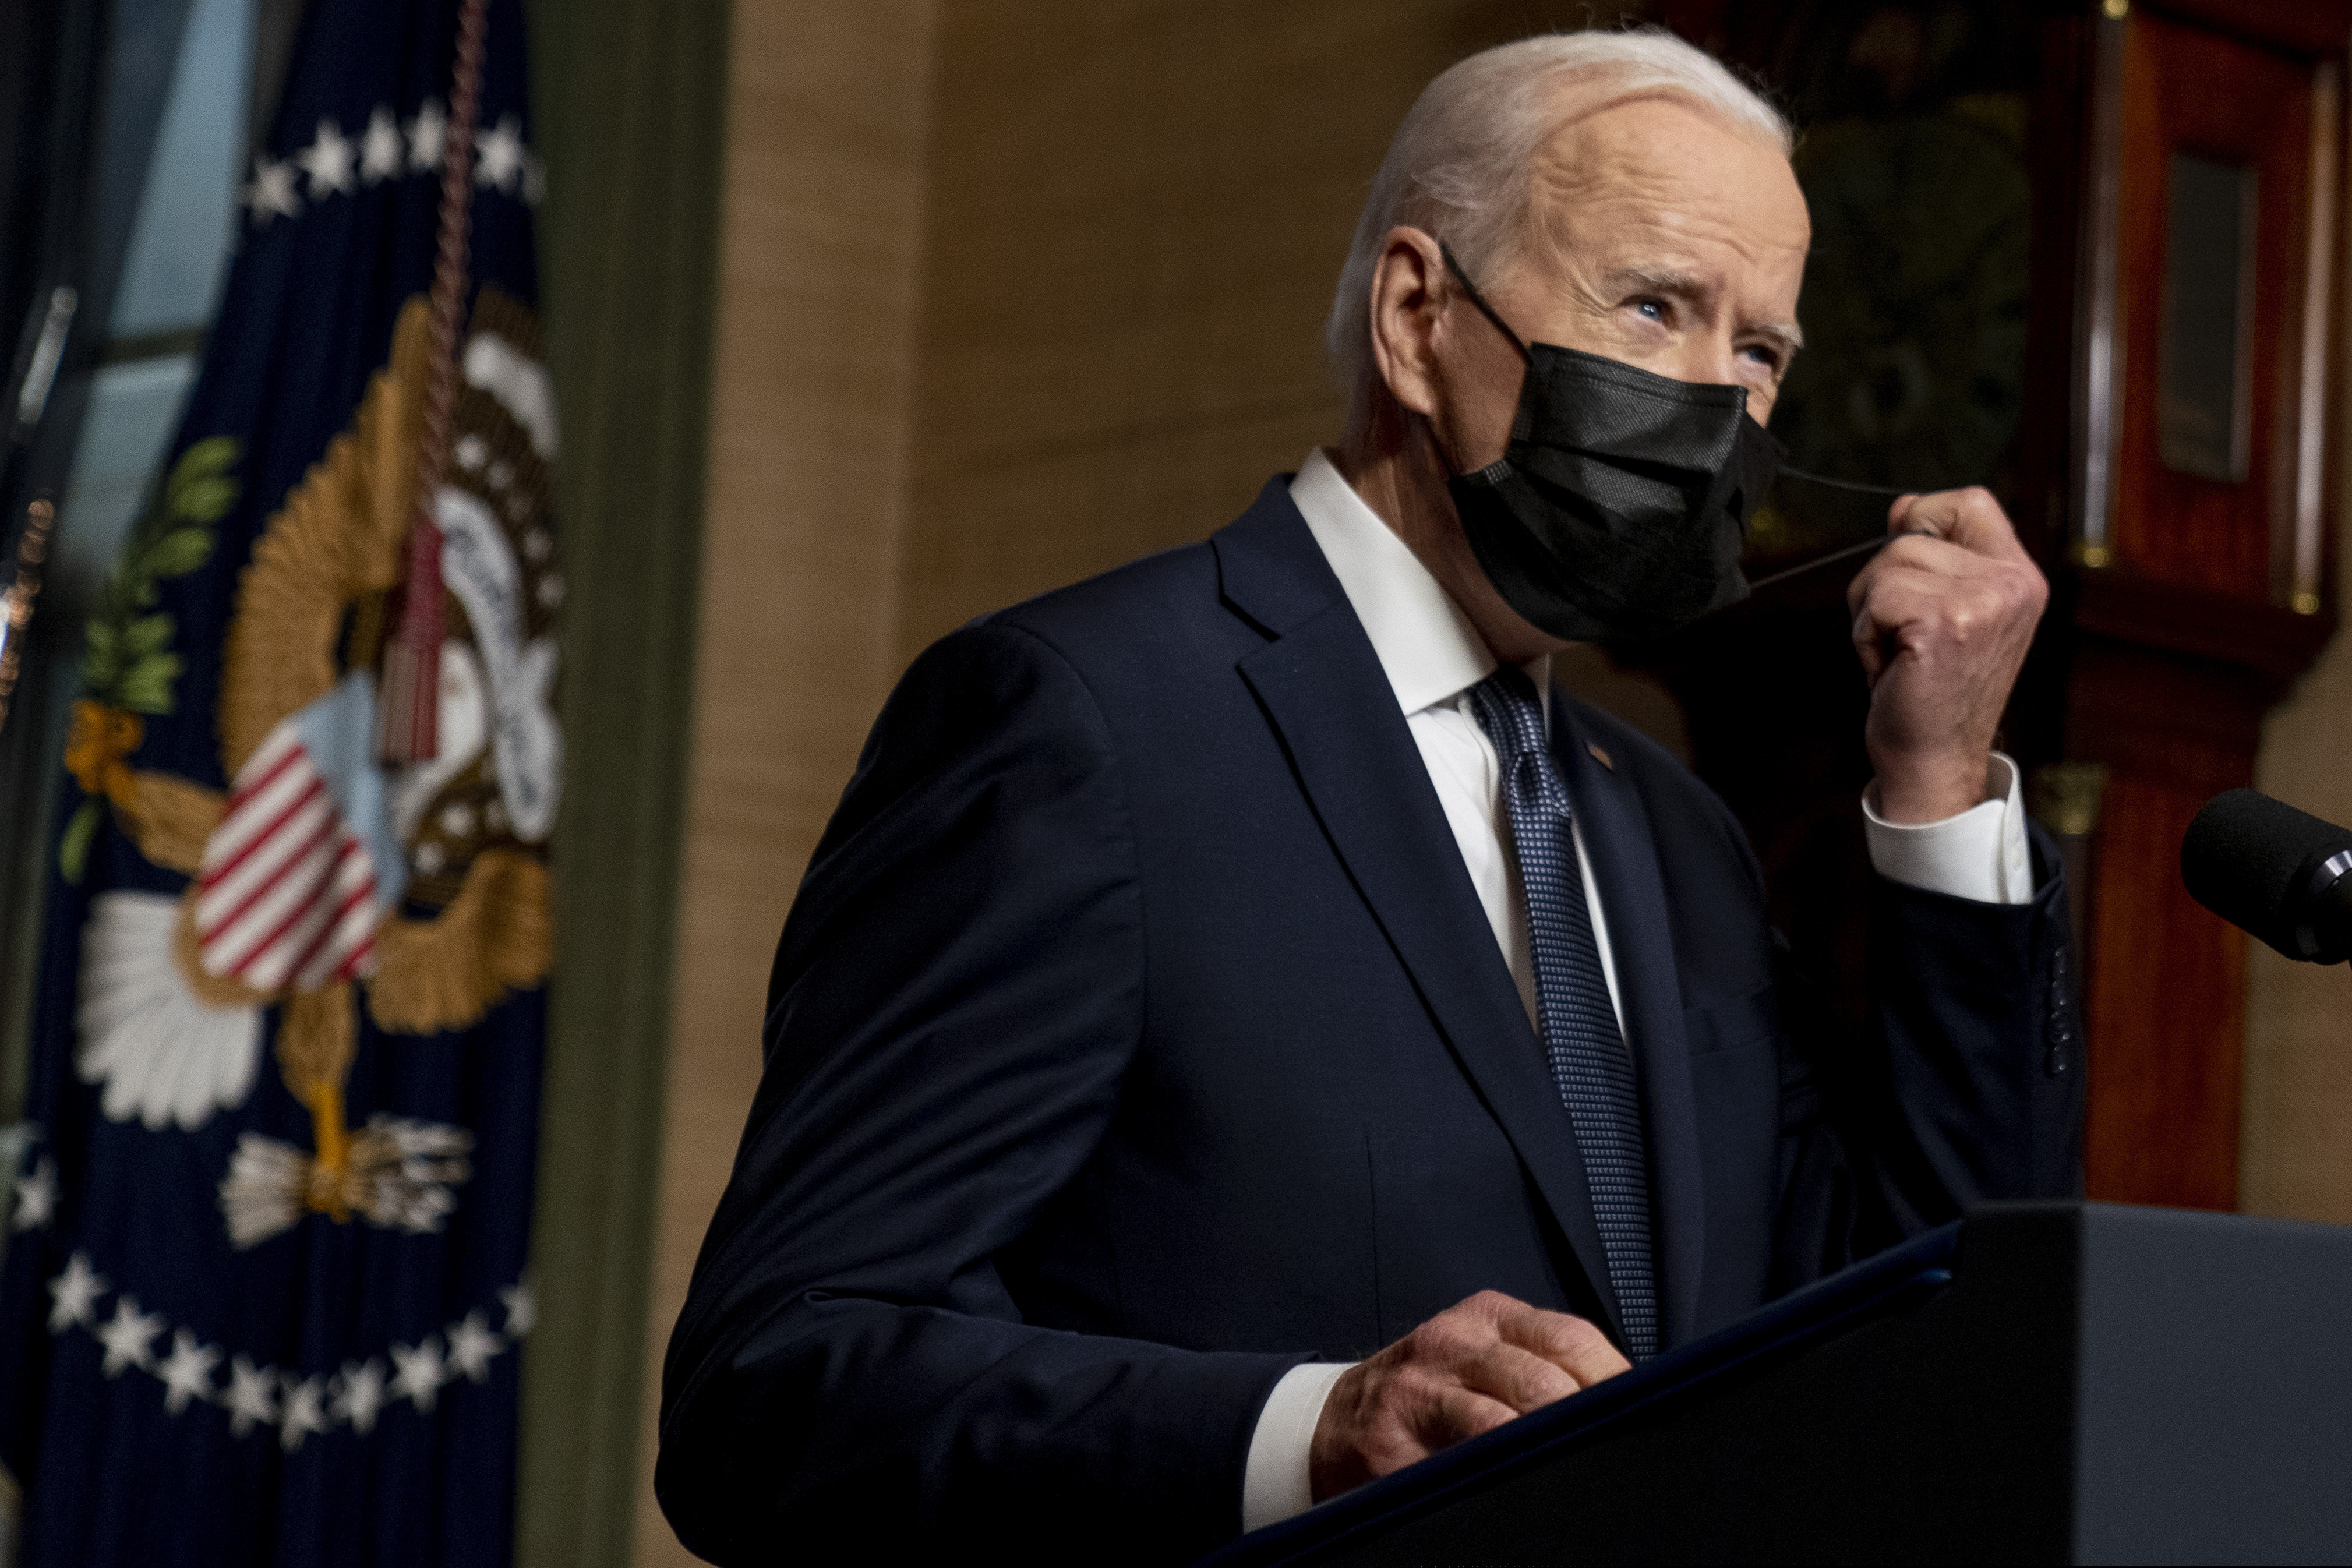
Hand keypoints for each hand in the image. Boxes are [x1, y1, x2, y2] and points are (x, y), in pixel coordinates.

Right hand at [1308, 1290, 1628, 1502]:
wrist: (1337, 1420)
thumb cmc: (1428, 1389)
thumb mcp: (1482, 1354)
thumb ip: (1544, 1365)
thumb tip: (1626, 1400)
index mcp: (1487, 1317)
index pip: (1570, 1338)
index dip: (1614, 1380)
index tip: (1644, 1412)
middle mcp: (1452, 1344)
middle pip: (1542, 1380)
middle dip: (1586, 1420)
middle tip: (1616, 1449)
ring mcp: (1418, 1393)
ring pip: (1499, 1424)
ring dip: (1543, 1450)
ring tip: (1573, 1469)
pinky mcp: (1392, 1445)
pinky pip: (1455, 1468)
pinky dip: (1492, 1479)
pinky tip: (1515, 1486)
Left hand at [1846, 488, 2047, 822]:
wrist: (1935, 760)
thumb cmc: (1931, 690)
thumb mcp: (1942, 612)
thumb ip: (1932, 557)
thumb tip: (1902, 506)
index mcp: (2020, 578)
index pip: (1970, 502)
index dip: (1925, 518)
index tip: (1909, 570)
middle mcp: (2014, 585)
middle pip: (1912, 532)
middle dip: (1884, 581)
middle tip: (1901, 635)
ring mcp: (1986, 602)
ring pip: (1889, 562)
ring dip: (1872, 613)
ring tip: (1899, 654)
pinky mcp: (1948, 623)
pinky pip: (1877, 598)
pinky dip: (1866, 636)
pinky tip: (1892, 668)